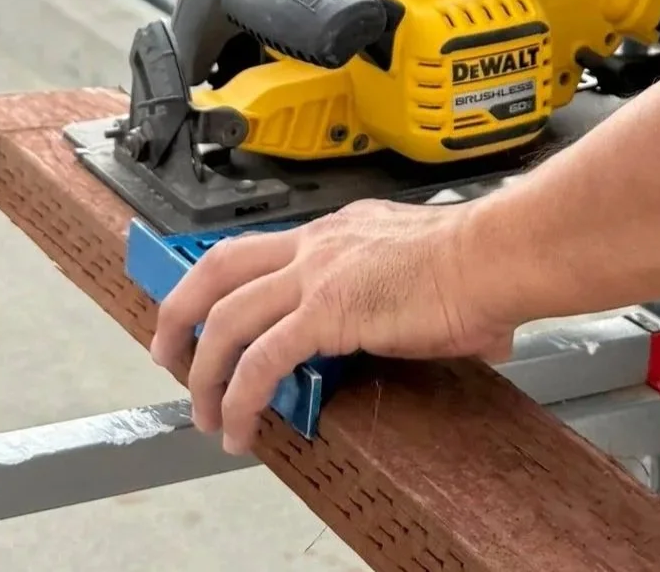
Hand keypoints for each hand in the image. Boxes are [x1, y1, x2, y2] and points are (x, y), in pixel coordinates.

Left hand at [148, 198, 520, 453]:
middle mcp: (318, 243)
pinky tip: (241, 428)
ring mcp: (316, 274)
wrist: (492, 257)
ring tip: (204, 413)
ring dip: (204, 371)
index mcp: (338, 230)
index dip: (222, 282)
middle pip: (218, 268)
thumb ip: (415, 298)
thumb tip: (461, 332)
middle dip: (179, 312)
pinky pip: (260, 360)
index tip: (206, 312)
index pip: (262, 250)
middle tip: (167, 353)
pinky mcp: (325, 312)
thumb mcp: (423, 270)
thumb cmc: (479, 264)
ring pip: (227, 318)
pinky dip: (240, 398)